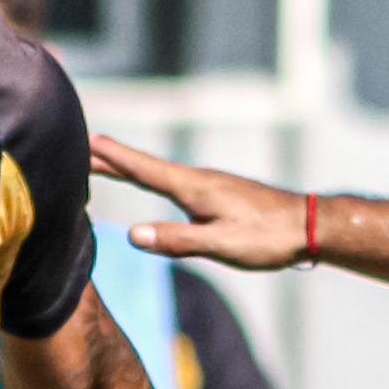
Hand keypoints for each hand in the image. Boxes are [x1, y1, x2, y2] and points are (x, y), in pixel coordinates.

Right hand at [92, 136, 309, 272]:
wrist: (308, 226)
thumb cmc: (267, 238)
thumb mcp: (220, 245)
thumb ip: (177, 241)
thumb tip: (133, 236)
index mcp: (195, 189)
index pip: (145, 170)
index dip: (114, 158)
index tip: (87, 143)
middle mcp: (198, 181)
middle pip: (146, 168)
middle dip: (112, 160)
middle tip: (80, 149)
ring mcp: (208, 186)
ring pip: (158, 174)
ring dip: (128, 167)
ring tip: (103, 163)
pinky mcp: (217, 194)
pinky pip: (173, 183)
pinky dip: (150, 177)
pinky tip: (150, 182)